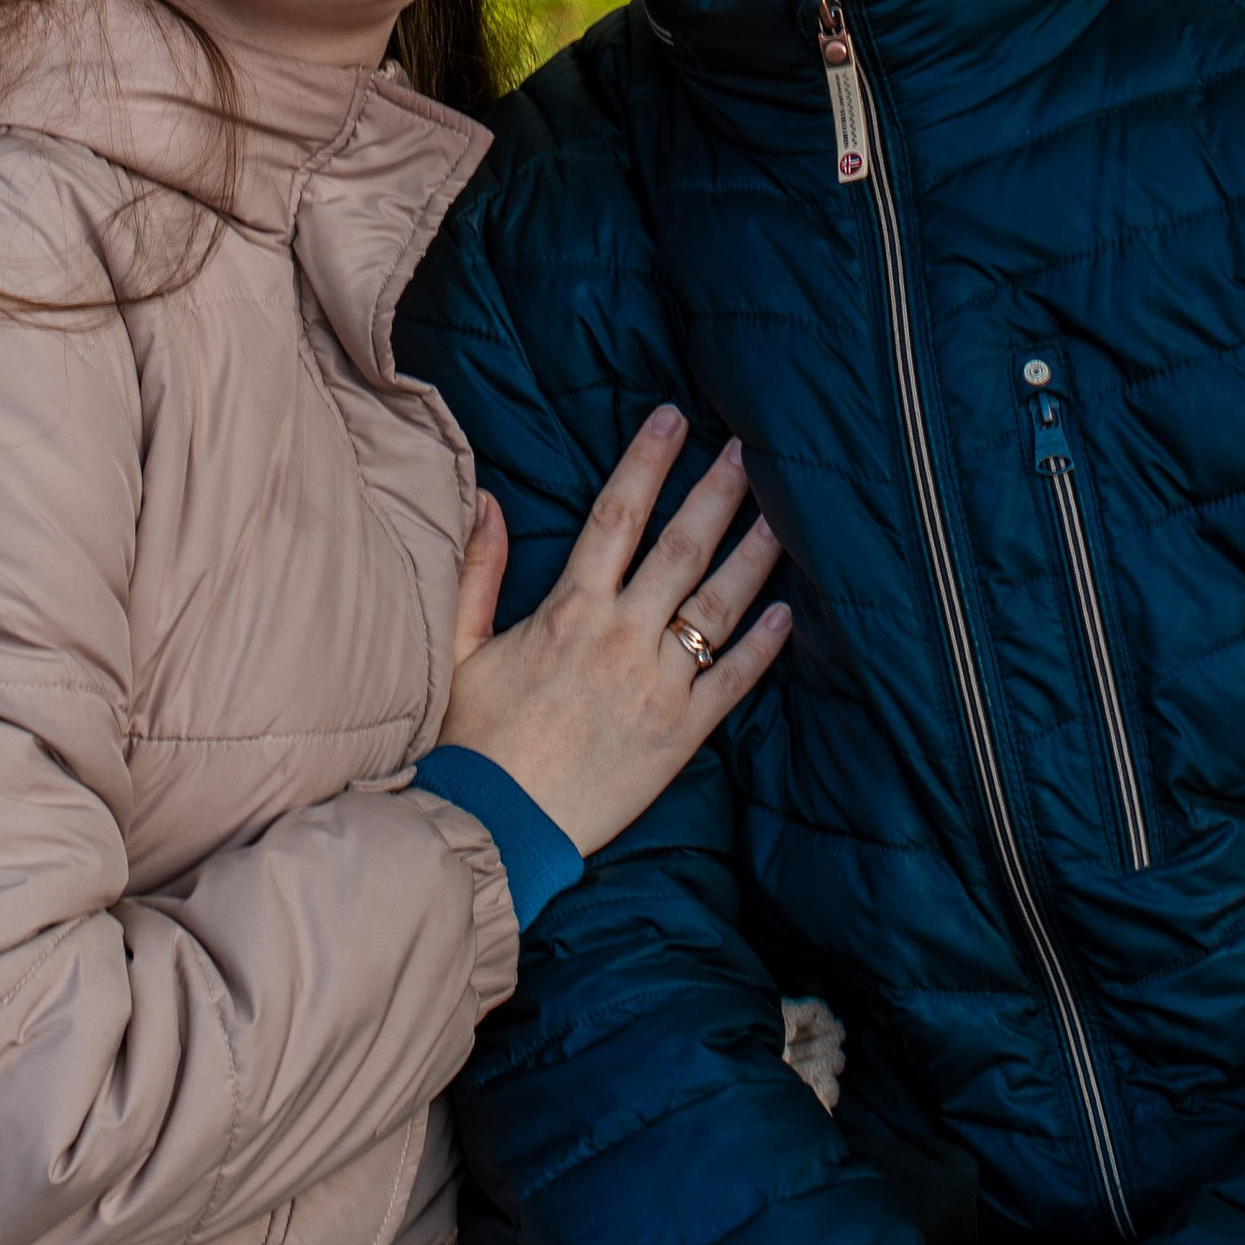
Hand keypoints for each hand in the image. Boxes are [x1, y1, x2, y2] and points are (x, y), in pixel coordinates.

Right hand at [440, 405, 786, 854]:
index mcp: (569, 610)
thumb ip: (476, 569)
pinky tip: (788, 614)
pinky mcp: (679, 736)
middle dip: (717, 492)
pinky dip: (763, 648)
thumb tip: (487, 498)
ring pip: (717, 607)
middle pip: (681, 548)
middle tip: (748, 451)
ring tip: (781, 516)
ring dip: (752, 556)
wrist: (496, 826)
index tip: (674, 419)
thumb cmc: (473, 739)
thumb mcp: (457, 646)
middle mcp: (621, 638)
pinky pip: (732, 683)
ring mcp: (657, 686)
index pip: (617, 515)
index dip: (647, 461)